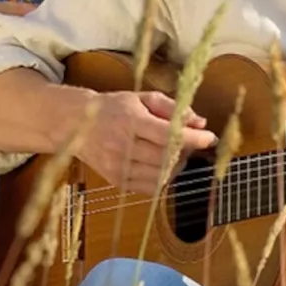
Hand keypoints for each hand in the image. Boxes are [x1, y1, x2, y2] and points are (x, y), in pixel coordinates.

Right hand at [78, 91, 217, 195]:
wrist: (76, 124)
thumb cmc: (113, 108)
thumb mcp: (142, 98)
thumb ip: (173, 108)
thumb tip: (200, 122)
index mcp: (129, 120)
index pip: (168, 136)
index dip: (193, 139)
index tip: (209, 137)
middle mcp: (122, 145)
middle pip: (167, 157)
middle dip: (187, 151)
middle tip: (191, 142)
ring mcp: (118, 167)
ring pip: (162, 175)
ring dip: (177, 165)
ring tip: (176, 152)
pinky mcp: (117, 181)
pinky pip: (151, 187)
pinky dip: (163, 177)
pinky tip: (162, 164)